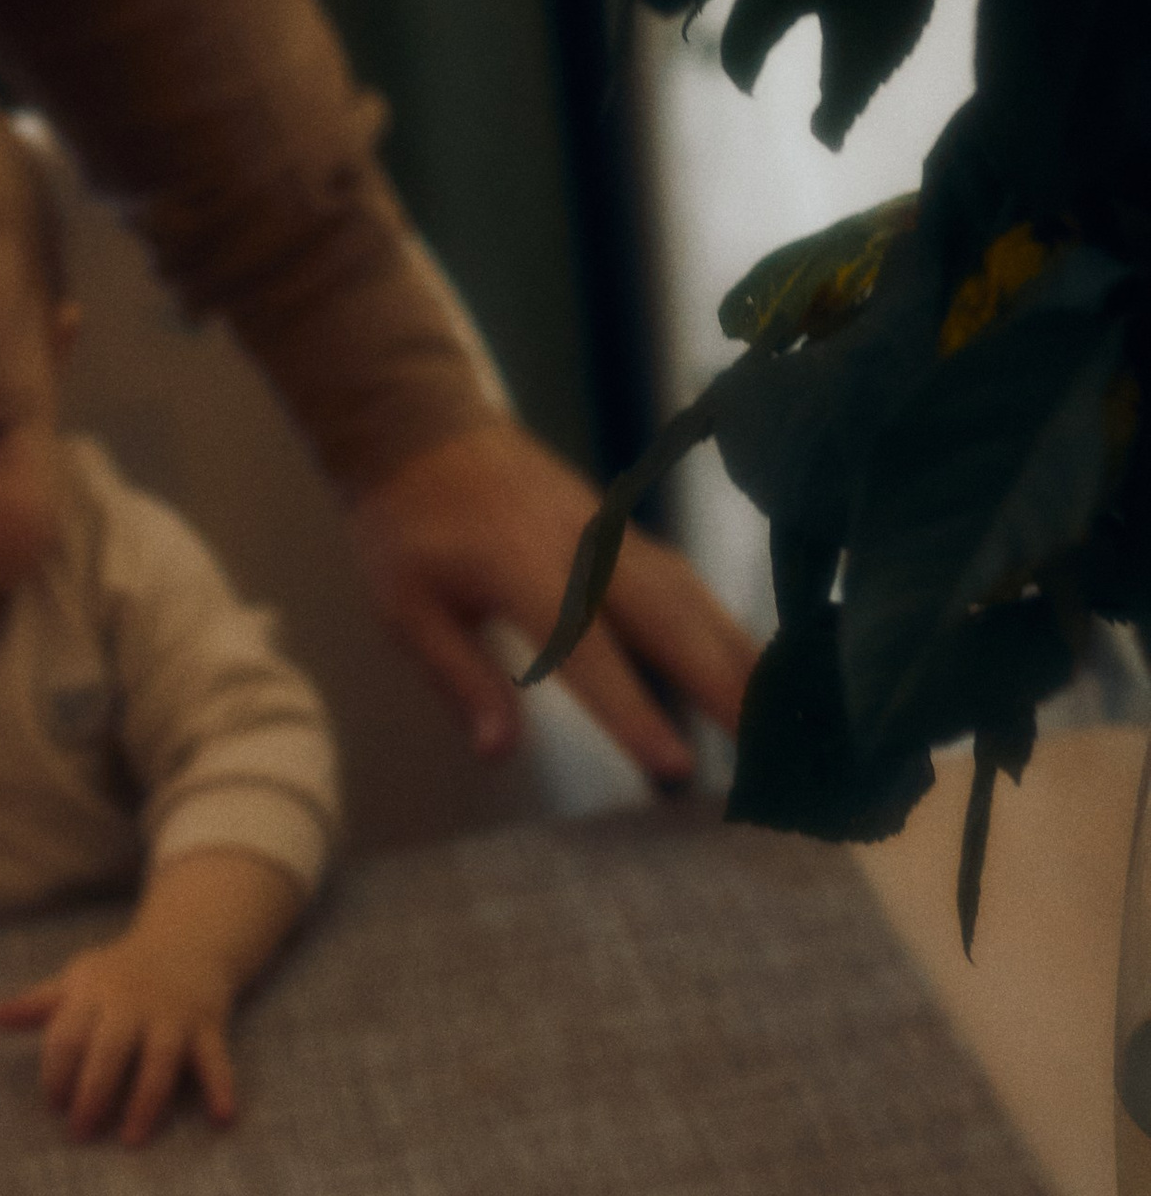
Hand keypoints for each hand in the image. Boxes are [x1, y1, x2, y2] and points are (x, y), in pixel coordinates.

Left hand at [0, 924, 237, 1146]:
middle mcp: (133, 1004)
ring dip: (146, 1102)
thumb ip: (39, 1004)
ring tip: (131, 1140)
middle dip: (92, 1093)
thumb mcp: (79, 979)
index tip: (52, 1105)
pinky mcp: (208, 1026)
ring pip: (159, 1062)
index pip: (67, 1035)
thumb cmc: (122, 971)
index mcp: (94, 993)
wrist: (188, 942)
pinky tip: (222, 1117)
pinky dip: (221, 1087)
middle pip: (109, 1051)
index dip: (56, 1072)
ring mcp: (172, 1016)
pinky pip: (215, 1059)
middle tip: (79, 1132)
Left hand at [347, 422, 756, 785]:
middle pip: (670, 621)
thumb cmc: (407, 530)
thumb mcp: (408, 609)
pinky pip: (690, 587)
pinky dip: (727, 631)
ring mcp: (616, 534)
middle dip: (724, 689)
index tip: (676, 768)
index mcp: (525, 568)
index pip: (588, 651)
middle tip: (773, 754)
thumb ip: (461, 679)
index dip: (633, 712)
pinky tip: (757, 674)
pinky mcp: (629, 534)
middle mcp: (587, 547)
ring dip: (742, 660)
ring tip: (789, 721)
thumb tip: (500, 753)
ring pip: (695, 600)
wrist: (425, 427)